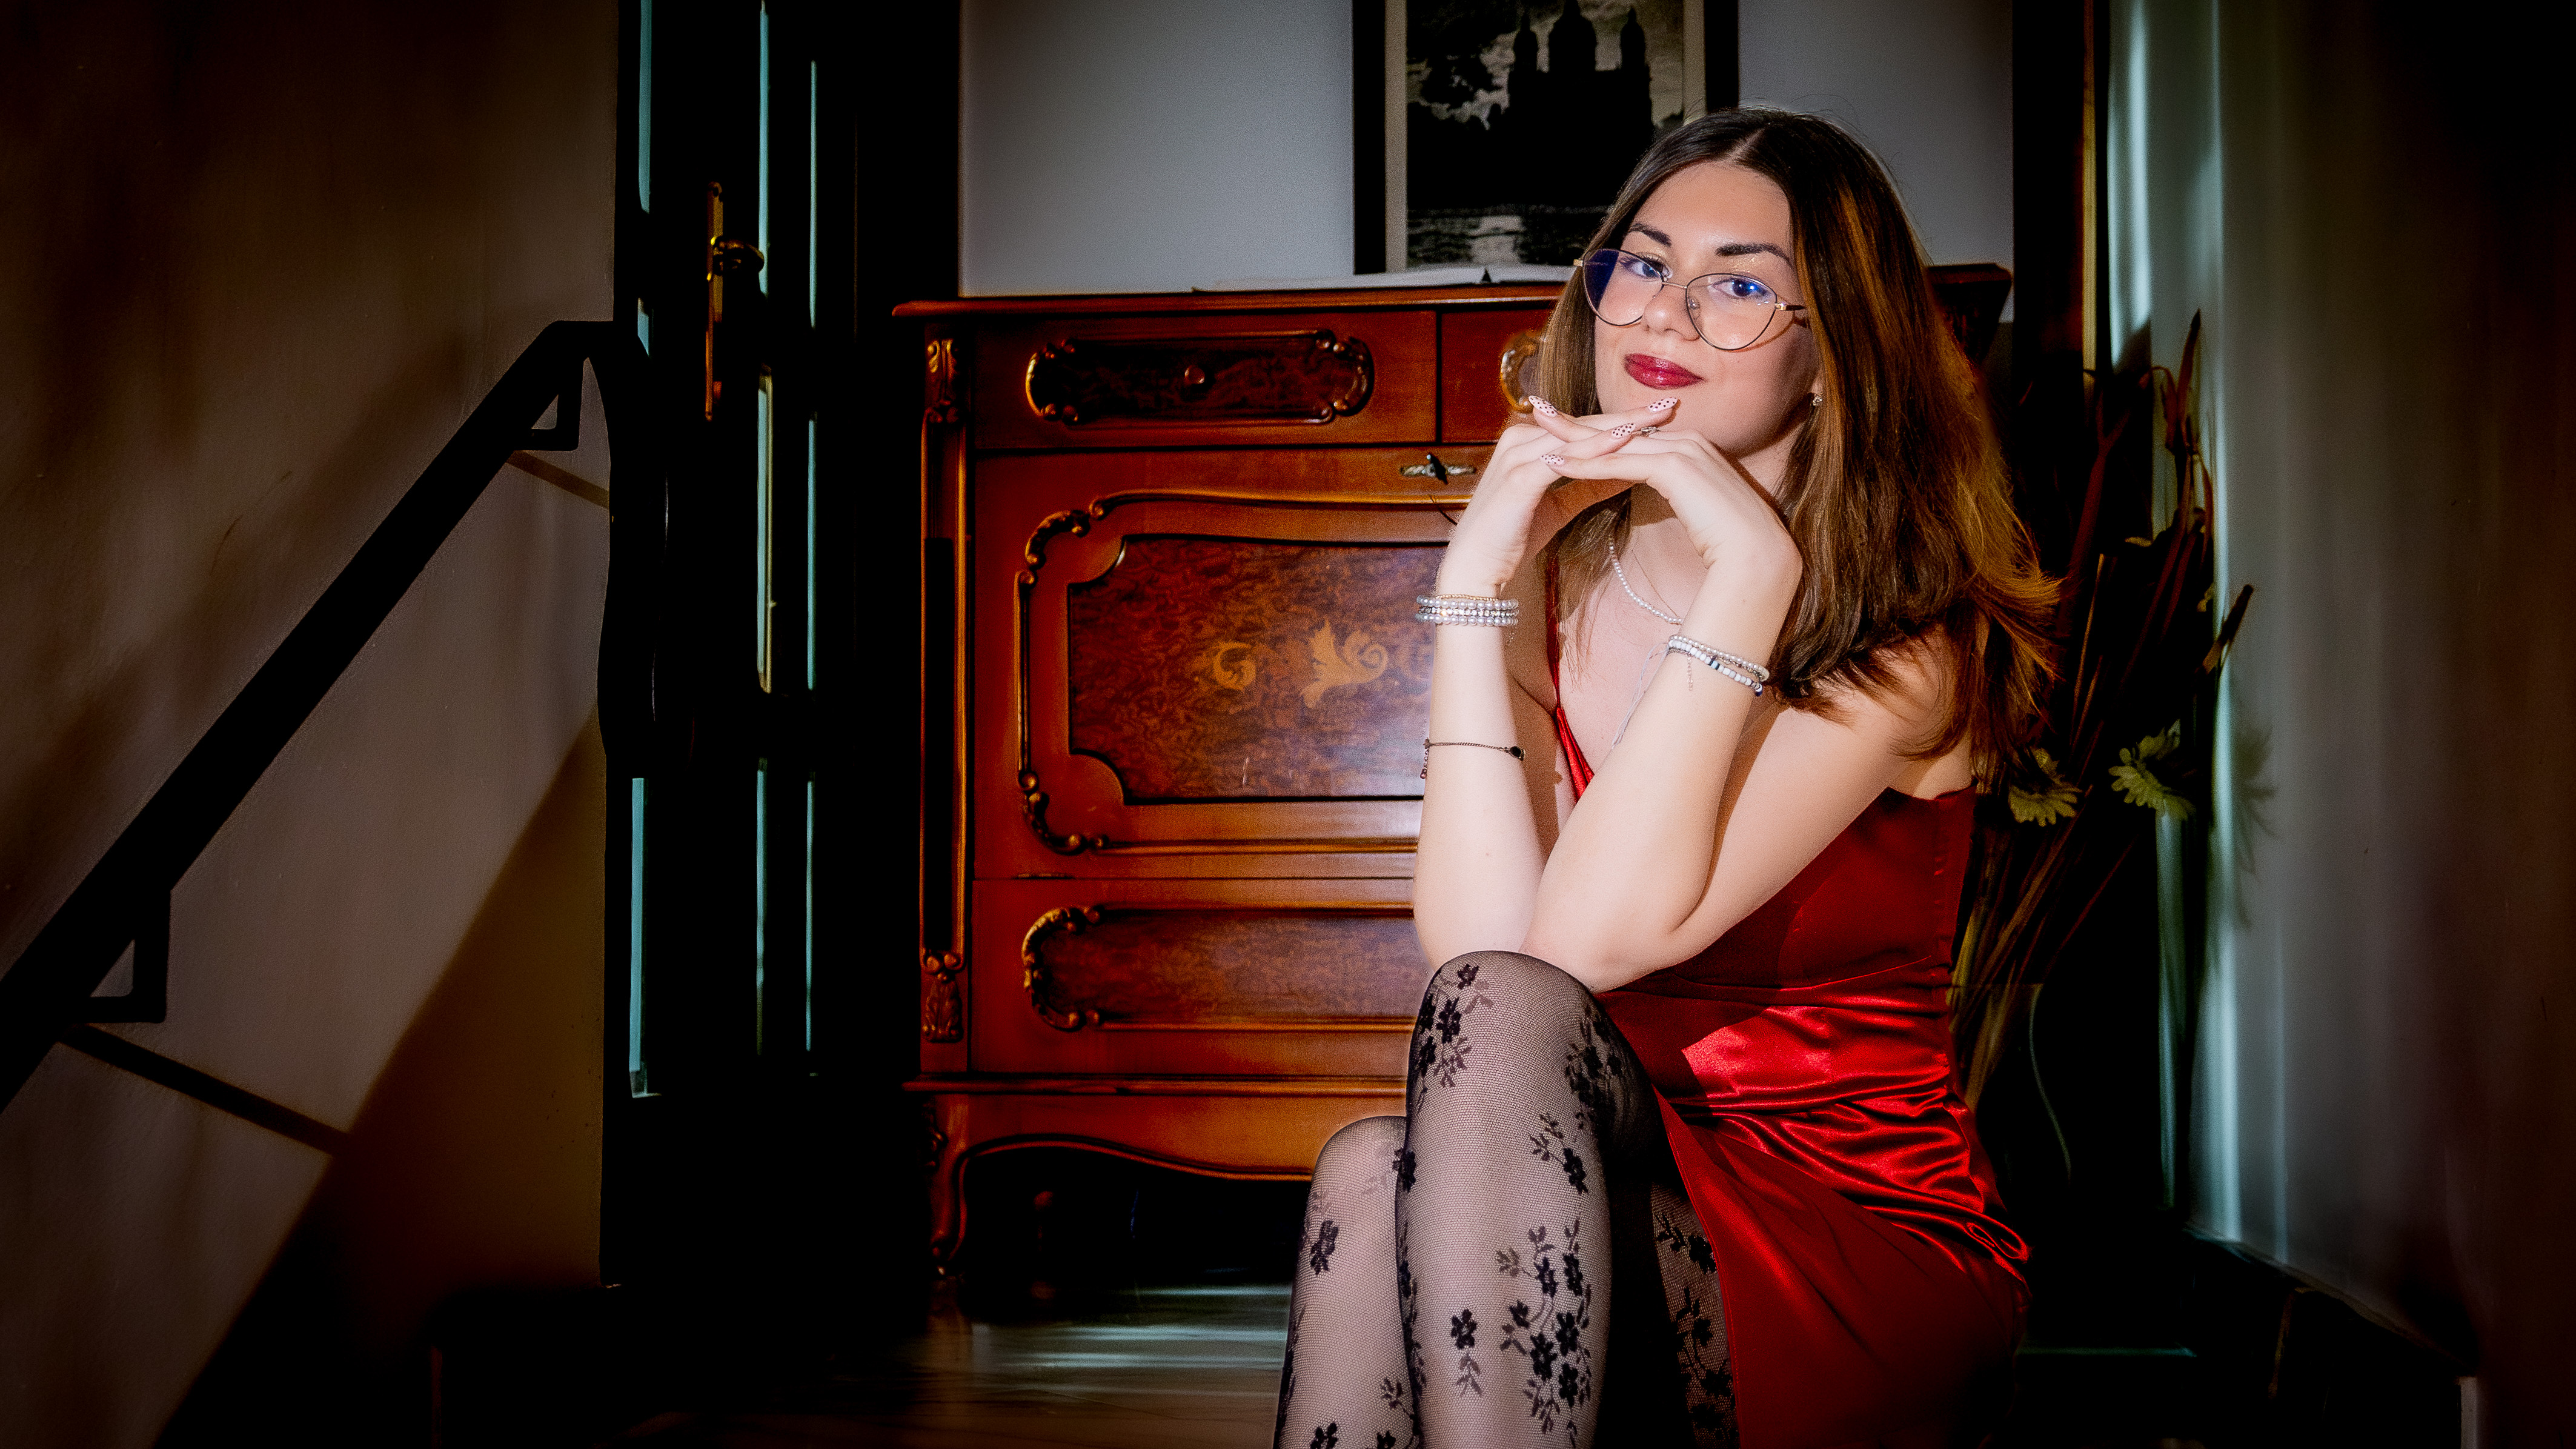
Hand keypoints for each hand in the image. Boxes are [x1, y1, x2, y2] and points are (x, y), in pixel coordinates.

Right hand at [1433, 397, 1676, 596]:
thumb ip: (1587, 485)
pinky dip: (1596, 449)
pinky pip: (1565, 458)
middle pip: (1585, 423)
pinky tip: (1626, 442)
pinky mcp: (1519, 477)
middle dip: (1630, 415)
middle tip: (1670, 405)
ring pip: (1578, 435)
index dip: (1623, 421)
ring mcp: (1518, 455)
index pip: (1583, 427)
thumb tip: (1627, 474)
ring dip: (1620, 426)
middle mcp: (1520, 439)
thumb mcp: (1558, 506)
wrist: (1476, 569)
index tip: (1660, 416)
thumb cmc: (1511, 539)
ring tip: (1657, 418)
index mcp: (1528, 443)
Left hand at [1538, 419, 1803, 601]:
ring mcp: (1684, 451)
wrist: (1758, 560)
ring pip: (1617, 442)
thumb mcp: (1698, 510)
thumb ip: (1681, 494)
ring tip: (1538, 427)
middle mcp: (1688, 441)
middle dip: (1578, 420)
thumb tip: (1667, 495)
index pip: (1634, 434)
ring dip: (1574, 437)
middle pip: (1621, 429)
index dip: (1598, 429)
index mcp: (1693, 449)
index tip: (1564, 425)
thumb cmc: (1731, 544)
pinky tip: (1556, 464)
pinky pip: (1622, 463)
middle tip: (1538, 407)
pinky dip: (1587, 464)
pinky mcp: (1676, 469)